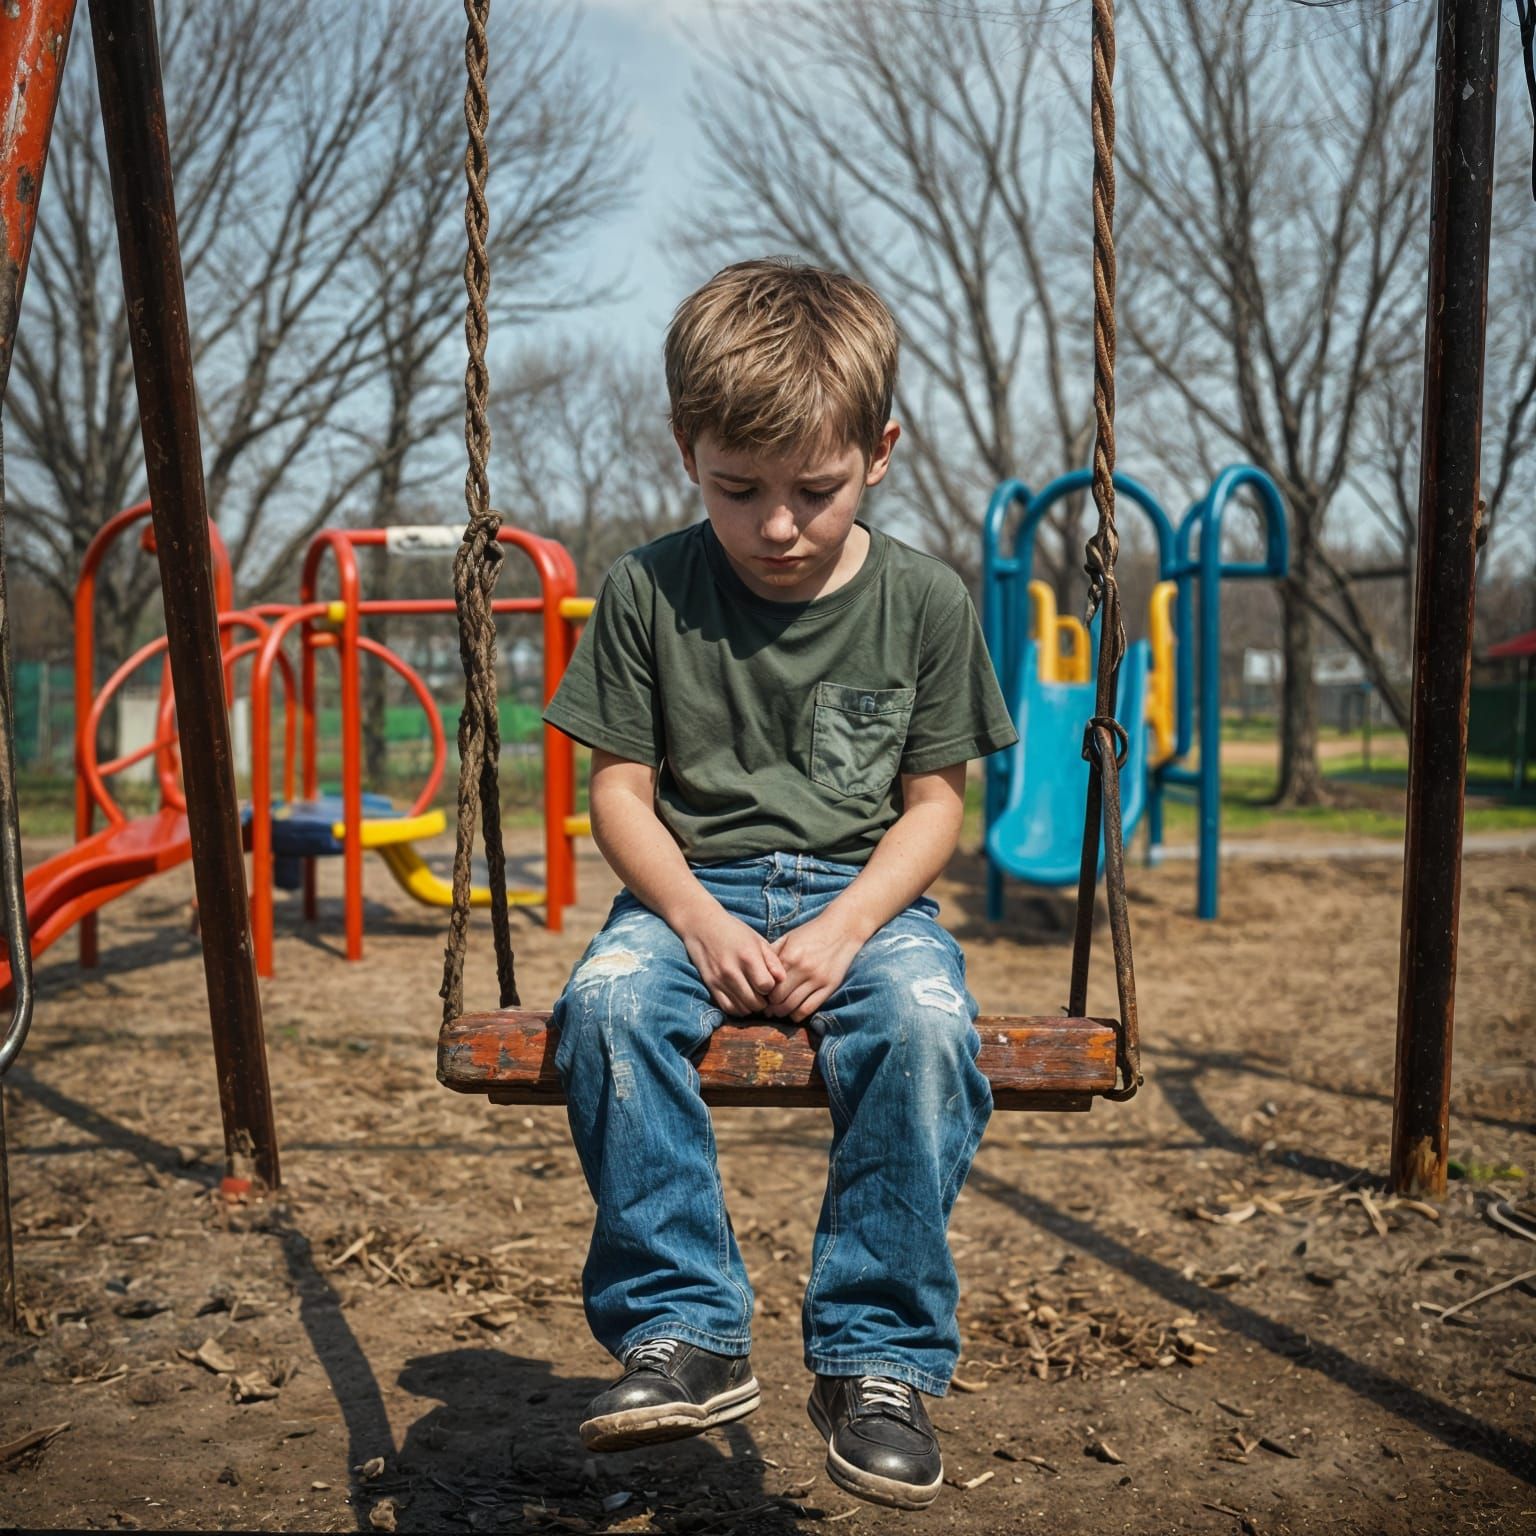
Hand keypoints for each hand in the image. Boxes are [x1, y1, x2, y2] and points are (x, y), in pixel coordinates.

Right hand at [677, 904, 786, 1016]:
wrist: (703, 926)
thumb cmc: (735, 932)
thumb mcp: (758, 940)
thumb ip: (773, 961)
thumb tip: (783, 980)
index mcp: (748, 957)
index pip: (767, 986)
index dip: (771, 987)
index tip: (769, 981)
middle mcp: (732, 971)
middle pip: (756, 1002)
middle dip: (763, 1000)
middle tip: (763, 991)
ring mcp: (720, 980)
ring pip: (743, 1009)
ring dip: (751, 1005)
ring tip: (753, 994)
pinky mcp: (711, 986)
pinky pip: (728, 1008)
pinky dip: (738, 1008)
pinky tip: (741, 998)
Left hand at [763, 909, 866, 1024]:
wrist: (842, 929)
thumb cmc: (812, 932)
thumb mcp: (789, 937)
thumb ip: (772, 953)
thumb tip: (756, 969)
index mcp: (789, 956)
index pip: (768, 984)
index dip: (761, 993)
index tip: (760, 995)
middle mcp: (802, 969)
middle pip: (778, 998)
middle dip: (770, 1005)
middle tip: (766, 1007)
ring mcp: (817, 979)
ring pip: (792, 1006)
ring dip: (782, 1012)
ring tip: (778, 1011)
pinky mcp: (829, 987)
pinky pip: (809, 1008)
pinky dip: (798, 1015)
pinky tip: (793, 1014)